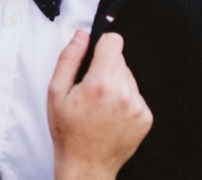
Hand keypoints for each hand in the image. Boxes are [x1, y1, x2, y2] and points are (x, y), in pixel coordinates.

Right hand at [48, 31, 152, 179]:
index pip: (114, 41)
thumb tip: (81, 36)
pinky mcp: (145, 117)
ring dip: (115, 82)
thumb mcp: (56, 91)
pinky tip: (109, 113)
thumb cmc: (68, 131)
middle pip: (120, 59)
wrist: (86, 164)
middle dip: (104, 67)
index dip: (101, 44)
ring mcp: (137, 106)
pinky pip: (135, 93)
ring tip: (99, 103)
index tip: (94, 54)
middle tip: (90, 89)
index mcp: (101, 83)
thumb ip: (69, 58)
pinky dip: (124, 98)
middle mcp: (124, 93)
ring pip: (128, 76)